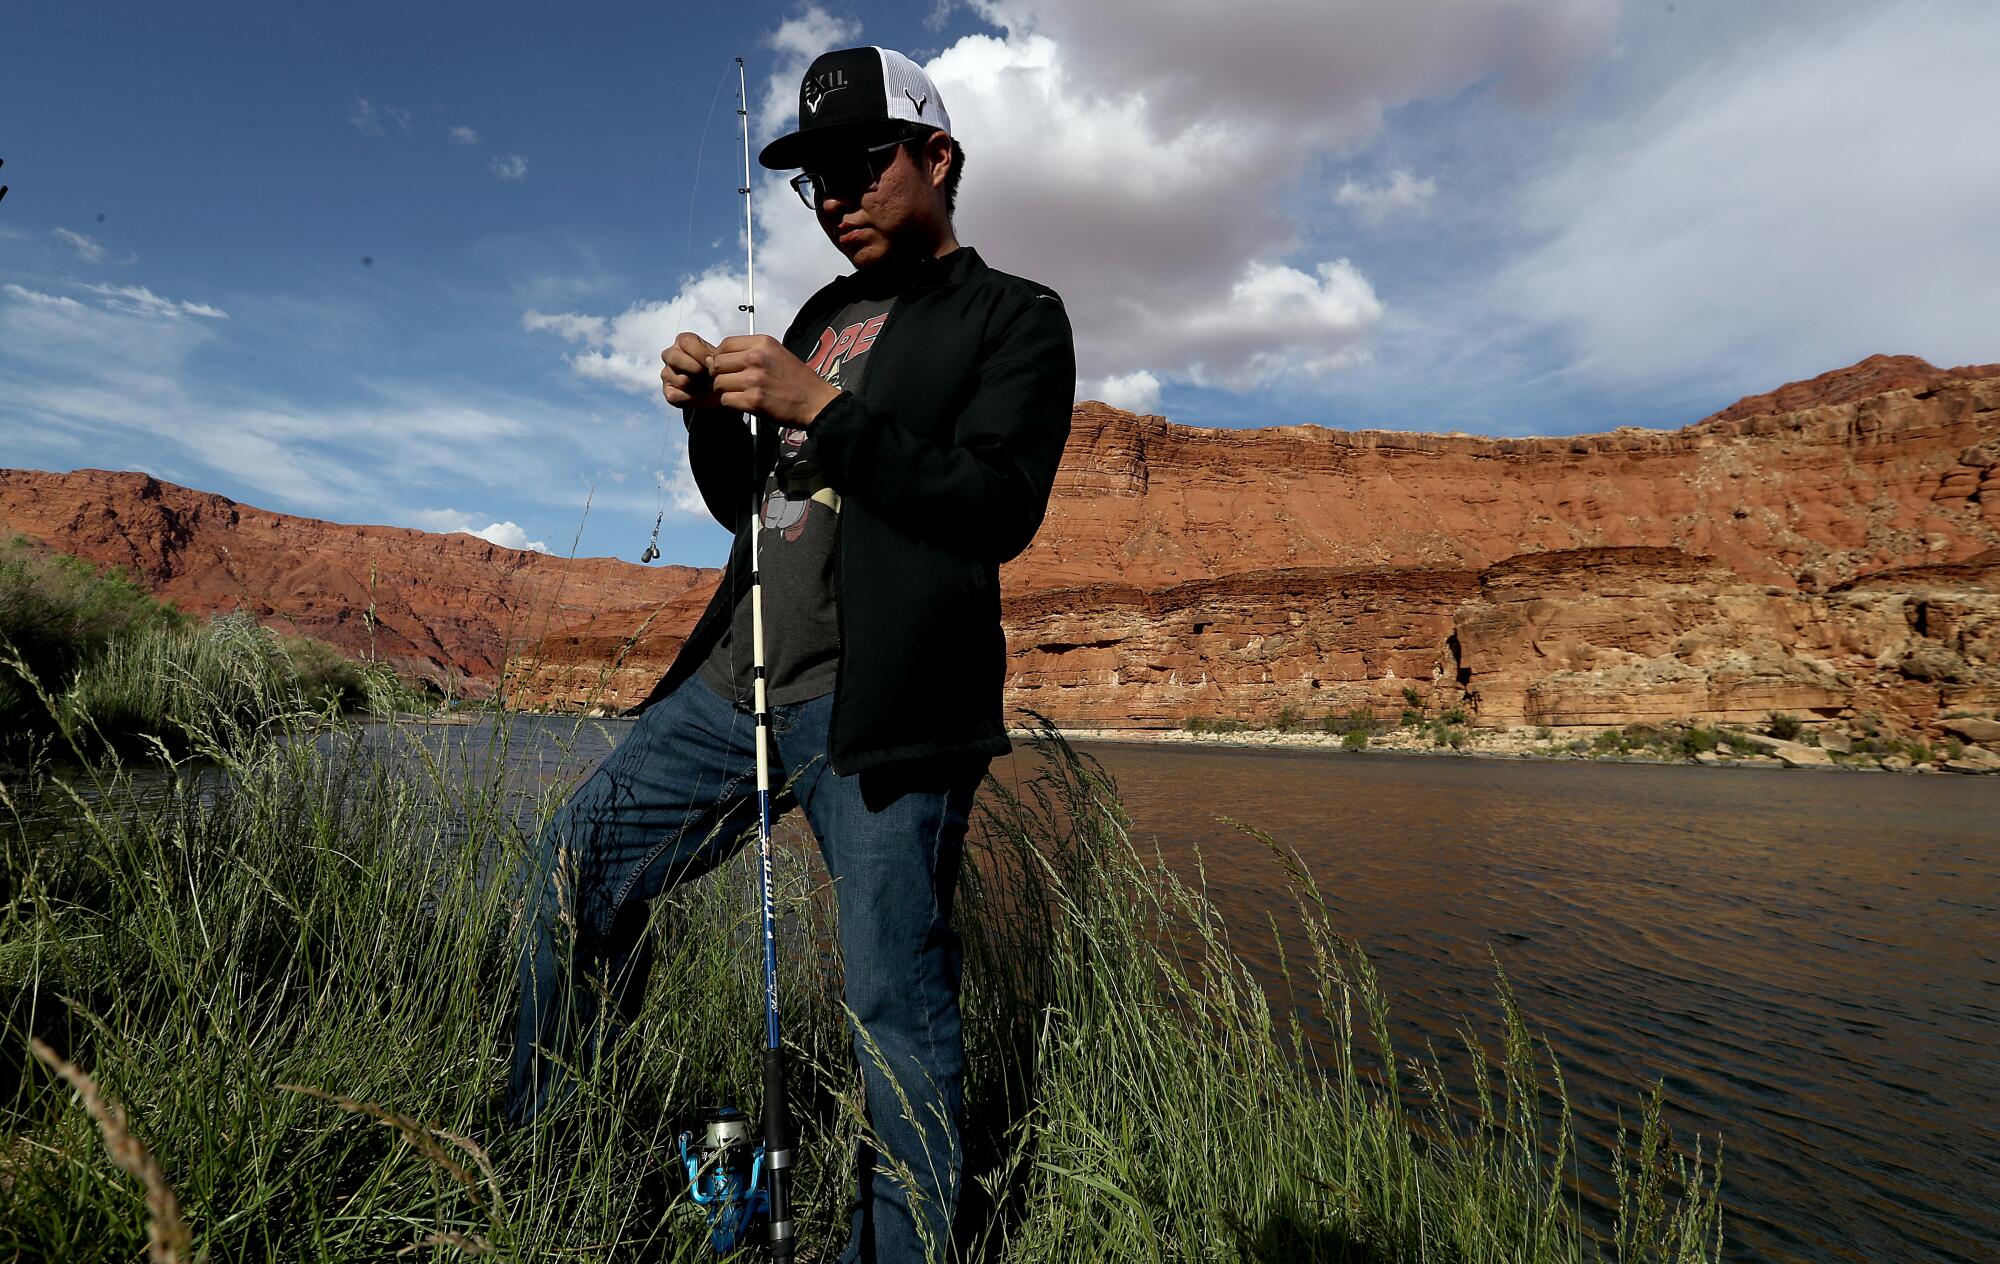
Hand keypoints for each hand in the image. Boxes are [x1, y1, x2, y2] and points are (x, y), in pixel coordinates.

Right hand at [661, 332, 722, 408]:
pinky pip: (677, 396)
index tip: (713, 363)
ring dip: (698, 386)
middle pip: (675, 358)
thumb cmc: (717, 369)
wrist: (718, 390)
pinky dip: (692, 399)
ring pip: (680, 380)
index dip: (701, 353)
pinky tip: (701, 396)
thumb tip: (710, 362)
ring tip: (709, 386)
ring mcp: (666, 374)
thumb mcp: (718, 359)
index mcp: (683, 341)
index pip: (686, 342)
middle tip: (710, 375)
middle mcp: (670, 355)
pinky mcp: (668, 392)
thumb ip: (713, 357)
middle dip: (696, 368)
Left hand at [708, 334, 841, 427]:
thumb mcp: (776, 353)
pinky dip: (731, 404)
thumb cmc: (797, 380)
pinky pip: (726, 400)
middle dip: (719, 375)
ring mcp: (754, 379)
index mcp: (762, 343)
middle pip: (717, 364)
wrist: (816, 401)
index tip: (727, 366)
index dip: (720, 357)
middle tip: (730, 382)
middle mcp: (756, 358)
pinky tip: (743, 403)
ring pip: (719, 383)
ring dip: (725, 391)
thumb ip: (748, 352)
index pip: (725, 344)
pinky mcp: (753, 400)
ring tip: (739, 393)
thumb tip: (713, 358)